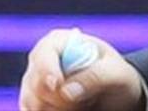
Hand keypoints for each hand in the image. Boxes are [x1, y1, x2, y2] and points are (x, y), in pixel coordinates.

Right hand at [19, 28, 144, 110]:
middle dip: (61, 98)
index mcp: (58, 42)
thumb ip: (96, 76)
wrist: (116, 94)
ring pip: (33, 105)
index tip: (58, 85)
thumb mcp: (116, 72)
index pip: (43, 54)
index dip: (47, 70)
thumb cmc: (115, 76)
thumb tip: (66, 91)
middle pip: (36, 85)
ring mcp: (32, 84)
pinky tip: (72, 109)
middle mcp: (40, 62)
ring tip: (82, 102)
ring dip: (60, 109)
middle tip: (87, 98)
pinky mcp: (31, 104)